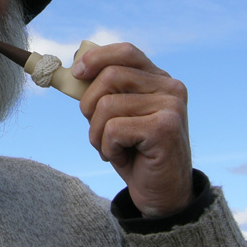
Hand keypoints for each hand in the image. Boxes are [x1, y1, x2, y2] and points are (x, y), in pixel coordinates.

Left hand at [72, 43, 191, 216]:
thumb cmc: (134, 152)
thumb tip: (75, 68)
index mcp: (159, 79)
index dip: (96, 58)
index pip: (125, 51)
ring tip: (111, 147)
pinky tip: (123, 157)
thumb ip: (104, 91)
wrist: (161, 195)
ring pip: (107, 105)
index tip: (76, 73)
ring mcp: (171, 106)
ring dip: (97, 133)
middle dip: (89, 105)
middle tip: (96, 129)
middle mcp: (170, 87)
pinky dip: (107, 147)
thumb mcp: (116, 115)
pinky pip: (113, 129)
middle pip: (110, 76)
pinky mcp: (165, 128)